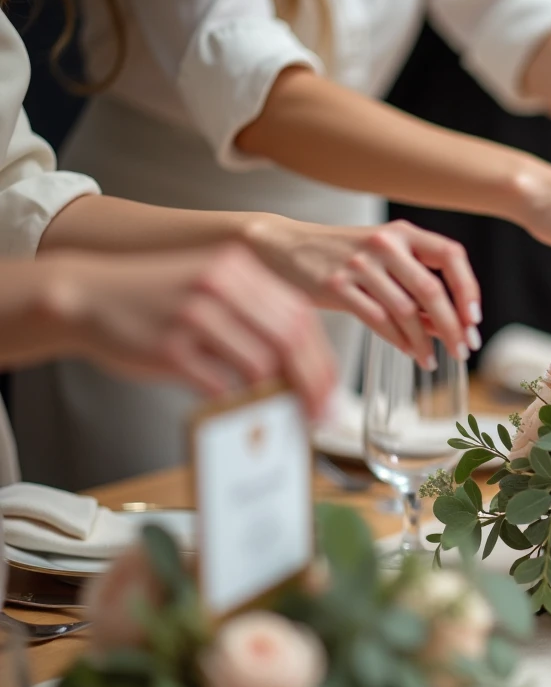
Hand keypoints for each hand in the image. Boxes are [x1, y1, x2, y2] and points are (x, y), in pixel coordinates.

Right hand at [47, 244, 335, 416]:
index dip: (321, 358)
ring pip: (260, 363)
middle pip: (289, 339)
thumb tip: (299, 365)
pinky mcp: (168, 347)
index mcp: (238, 268)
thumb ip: (252, 314)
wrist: (84, 295)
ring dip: (280, 398)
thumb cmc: (154, 299)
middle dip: (313, 383)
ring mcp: (194, 315)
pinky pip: (219, 385)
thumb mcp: (209, 287)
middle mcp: (220, 285)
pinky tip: (245, 416)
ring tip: (286, 418)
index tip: (330, 389)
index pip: (300, 315)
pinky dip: (239, 404)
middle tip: (320, 414)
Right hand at [245, 217, 480, 369]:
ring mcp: (359, 264)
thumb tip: (452, 324)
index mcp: (403, 232)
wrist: (284, 247)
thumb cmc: (342, 256)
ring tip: (432, 359)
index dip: (469, 288)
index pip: (451, 256)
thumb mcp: (384, 259)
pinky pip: (377, 320)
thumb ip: (416, 285)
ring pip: (405, 310)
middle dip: (453, 325)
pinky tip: (410, 352)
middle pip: (432, 289)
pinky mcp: (335, 285)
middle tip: (464, 350)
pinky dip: (399, 340)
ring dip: (425, 340)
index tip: (475, 319)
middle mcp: (384, 243)